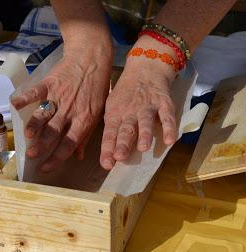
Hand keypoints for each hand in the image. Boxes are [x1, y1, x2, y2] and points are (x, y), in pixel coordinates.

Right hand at [11, 46, 112, 171]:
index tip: (46, 168)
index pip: (70, 143)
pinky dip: (25, 97)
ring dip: (36, 124)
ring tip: (27, 135)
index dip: (57, 157)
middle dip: (43, 145)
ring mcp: (59, 96)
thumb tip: (79, 157)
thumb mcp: (97, 113)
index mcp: (83, 120)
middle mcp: (71, 111)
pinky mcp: (50, 83)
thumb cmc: (96, 88)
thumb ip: (86, 136)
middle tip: (32, 155)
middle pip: (55, 131)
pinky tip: (15, 104)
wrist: (92, 59)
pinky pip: (36, 91)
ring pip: (45, 114)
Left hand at [100, 36, 177, 169]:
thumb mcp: (112, 107)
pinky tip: (170, 140)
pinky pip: (167, 116)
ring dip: (144, 134)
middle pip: (126, 129)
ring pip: (145, 122)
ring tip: (143, 148)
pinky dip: (170, 127)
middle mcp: (130, 112)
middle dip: (123, 143)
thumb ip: (109, 129)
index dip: (108, 148)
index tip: (106, 164)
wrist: (144, 68)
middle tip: (120, 157)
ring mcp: (147, 107)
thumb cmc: (125, 94)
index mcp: (115, 114)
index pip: (109, 133)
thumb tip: (99, 153)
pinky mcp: (164, 103)